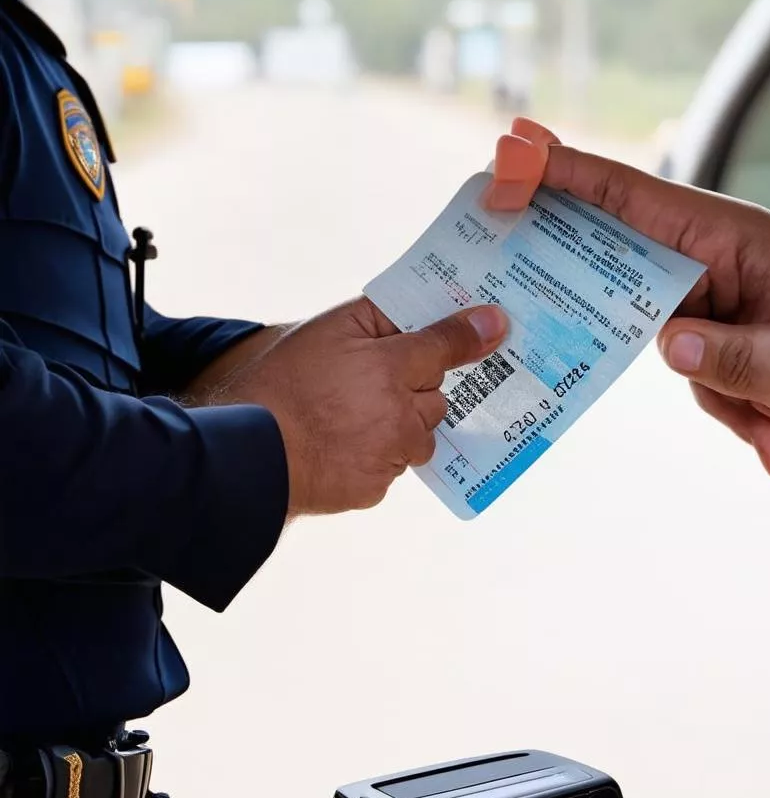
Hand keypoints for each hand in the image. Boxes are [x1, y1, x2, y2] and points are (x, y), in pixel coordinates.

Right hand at [221, 296, 506, 516]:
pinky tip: (343, 444)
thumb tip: (422, 309)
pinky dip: (377, 456)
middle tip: (375, 382)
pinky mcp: (374, 488)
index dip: (469, 335)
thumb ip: (380, 316)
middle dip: (413, 389)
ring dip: (400, 426)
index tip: (496, 325)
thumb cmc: (282, 383)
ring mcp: (390, 455)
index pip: (445, 348)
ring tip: (353, 416)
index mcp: (390, 368)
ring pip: (417, 436)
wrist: (246, 454)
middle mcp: (401, 415)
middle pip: (434, 397)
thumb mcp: (327, 332)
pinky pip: (392, 466)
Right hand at [485, 118, 769, 495]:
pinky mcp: (714, 339)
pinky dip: (735, 415)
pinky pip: (692, 371)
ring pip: (662, 341)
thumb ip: (726, 352)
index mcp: (733, 238)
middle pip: (629, 269)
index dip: (566, 175)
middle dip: (629, 315)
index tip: (507, 155)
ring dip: (725, 400)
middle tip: (596, 313)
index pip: (632, 197)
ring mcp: (711, 302)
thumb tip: (664, 342)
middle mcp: (714, 261)